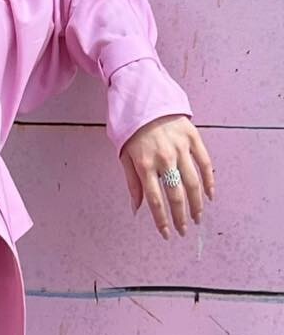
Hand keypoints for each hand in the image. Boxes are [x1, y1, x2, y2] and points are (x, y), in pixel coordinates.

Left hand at [120, 114, 213, 238]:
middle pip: (176, 194)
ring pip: (193, 182)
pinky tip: (210, 195)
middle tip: (185, 230)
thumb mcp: (125, 157)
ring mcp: (180, 148)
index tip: (166, 234)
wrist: (145, 100)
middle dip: (180, 216)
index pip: (154, 200)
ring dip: (197, 203)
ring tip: (198, 217)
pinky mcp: (193, 137)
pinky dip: (209, 180)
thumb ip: (132, 184)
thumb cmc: (132, 131)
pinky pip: (205, 162)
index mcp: (144, 166)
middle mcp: (164, 159)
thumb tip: (136, 210)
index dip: (161, 220)